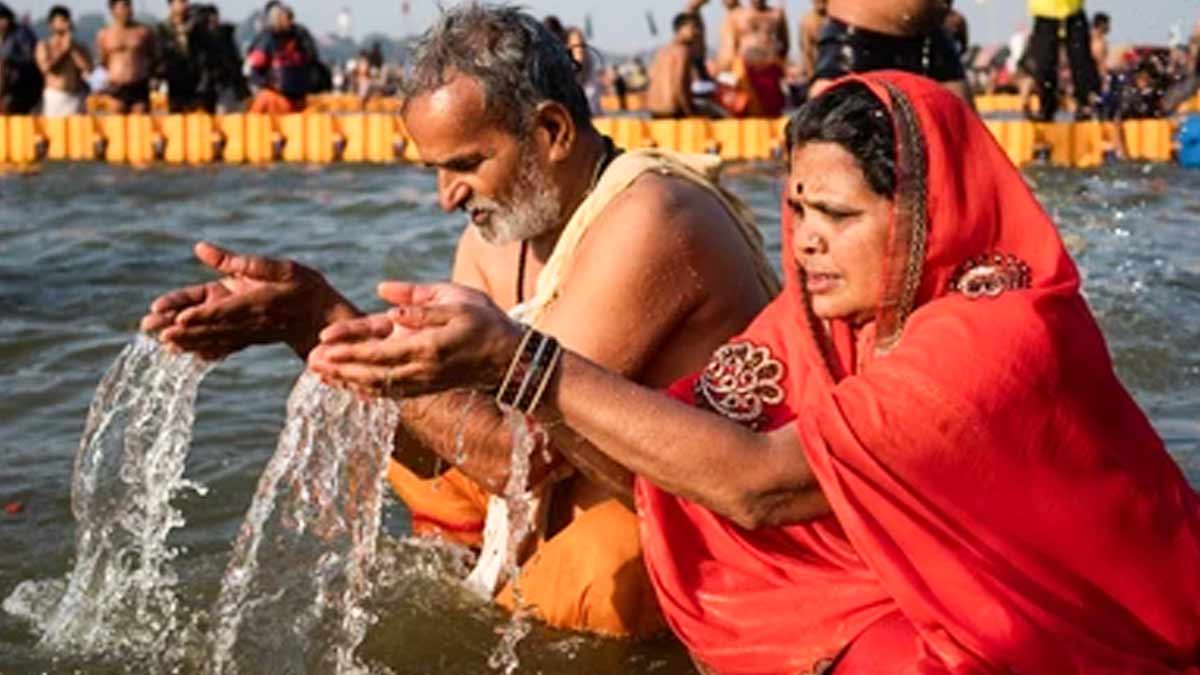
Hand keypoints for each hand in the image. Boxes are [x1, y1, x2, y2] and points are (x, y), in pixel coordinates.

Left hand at [140, 241, 352, 359]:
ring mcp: (251, 334)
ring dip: (189, 343)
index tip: (181, 319)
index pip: (226, 310)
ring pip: (215, 340)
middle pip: (214, 328)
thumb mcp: (283, 268)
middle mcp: (252, 322)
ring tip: (163, 344)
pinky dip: (206, 351)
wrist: (325, 319)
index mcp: (259, 303)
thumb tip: (201, 248)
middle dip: (185, 332)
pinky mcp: (251, 339)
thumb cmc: (307, 288)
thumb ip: (242, 262)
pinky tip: (188, 355)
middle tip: (158, 334)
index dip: (203, 315)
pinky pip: (225, 347)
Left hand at [307, 282, 521, 397]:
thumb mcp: (456, 299)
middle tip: (309, 361)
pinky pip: (388, 392)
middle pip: (371, 372)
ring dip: (346, 380)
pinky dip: (365, 389)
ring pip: (376, 386)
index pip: (379, 349)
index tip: (324, 343)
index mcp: (427, 345)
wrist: (511, 358)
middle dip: (338, 367)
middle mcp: (421, 370)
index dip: (350, 347)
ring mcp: (422, 383)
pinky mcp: (425, 389)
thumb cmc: (485, 321)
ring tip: (319, 373)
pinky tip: (347, 384)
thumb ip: (418, 301)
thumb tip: (383, 297)